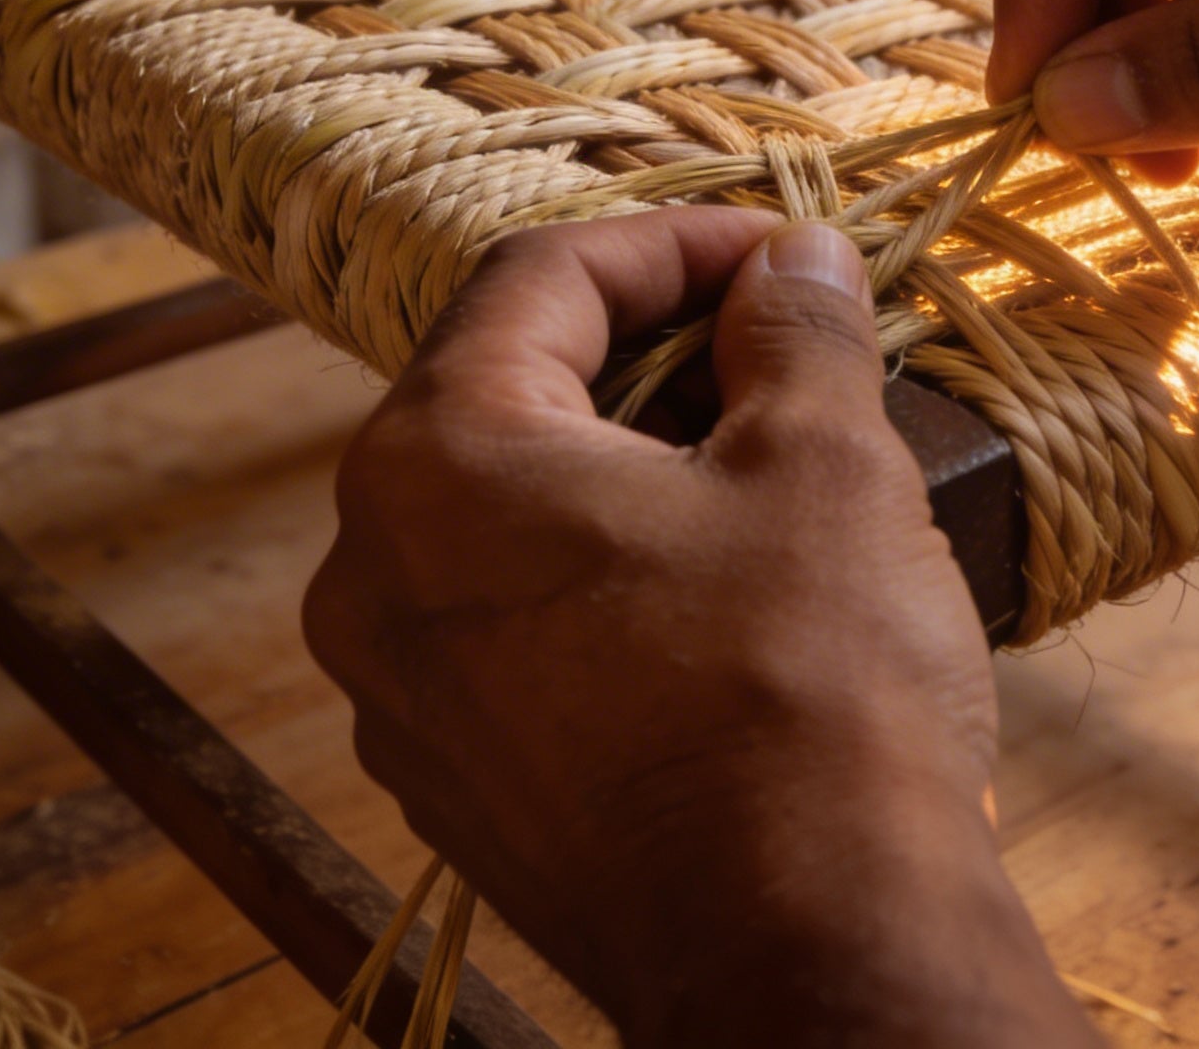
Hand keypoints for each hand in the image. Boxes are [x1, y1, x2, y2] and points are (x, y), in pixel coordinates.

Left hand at [305, 209, 1096, 1046]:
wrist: (809, 955)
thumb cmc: (807, 686)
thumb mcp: (823, 463)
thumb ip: (794, 330)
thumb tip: (795, 259)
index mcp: (434, 463)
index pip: (539, 281)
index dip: (672, 243)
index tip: (777, 254)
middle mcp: (374, 578)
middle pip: (509, 397)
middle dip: (650, 357)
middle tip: (777, 353)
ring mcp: (406, 701)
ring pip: (512, 523)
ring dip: (631, 471)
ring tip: (765, 473)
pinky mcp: (463, 792)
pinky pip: (520, 633)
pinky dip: (609, 583)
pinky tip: (725, 603)